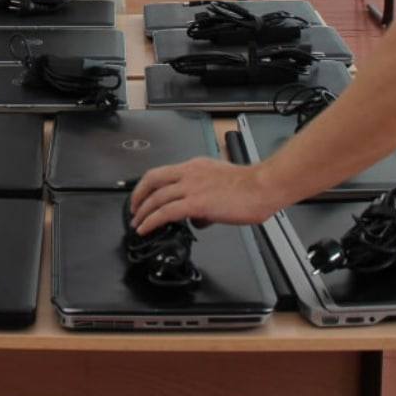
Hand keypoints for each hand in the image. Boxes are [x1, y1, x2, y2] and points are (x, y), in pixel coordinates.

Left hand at [129, 158, 278, 236]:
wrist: (262, 187)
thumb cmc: (249, 186)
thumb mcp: (220, 183)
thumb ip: (205, 198)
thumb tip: (198, 218)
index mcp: (195, 166)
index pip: (164, 172)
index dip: (148, 185)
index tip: (143, 196)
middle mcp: (190, 173)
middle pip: (153, 179)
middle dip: (138, 195)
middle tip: (133, 209)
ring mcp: (192, 186)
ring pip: (157, 196)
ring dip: (142, 211)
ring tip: (137, 224)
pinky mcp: (196, 203)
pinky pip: (166, 212)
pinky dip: (152, 220)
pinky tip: (147, 228)